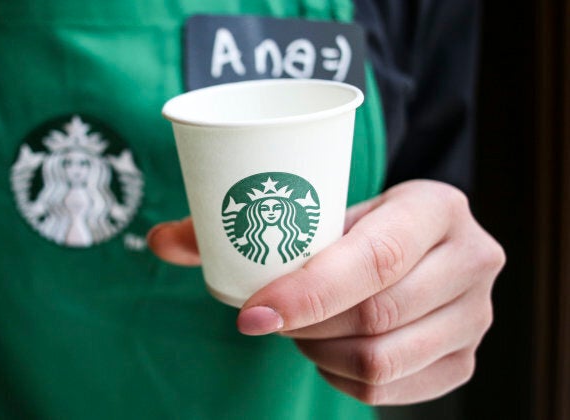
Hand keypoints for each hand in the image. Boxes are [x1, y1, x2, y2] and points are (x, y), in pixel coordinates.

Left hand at [147, 180, 504, 404]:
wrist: (414, 239)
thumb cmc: (353, 221)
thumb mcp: (313, 206)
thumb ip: (235, 224)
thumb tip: (158, 241)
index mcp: (437, 207)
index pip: (374, 259)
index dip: (308, 292)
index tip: (251, 314)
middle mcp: (471, 259)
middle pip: (376, 315)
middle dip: (305, 326)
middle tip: (266, 318)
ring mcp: (476, 316)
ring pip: (381, 359)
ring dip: (321, 353)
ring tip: (297, 330)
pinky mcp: (465, 359)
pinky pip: (392, 391)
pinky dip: (343, 379)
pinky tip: (325, 352)